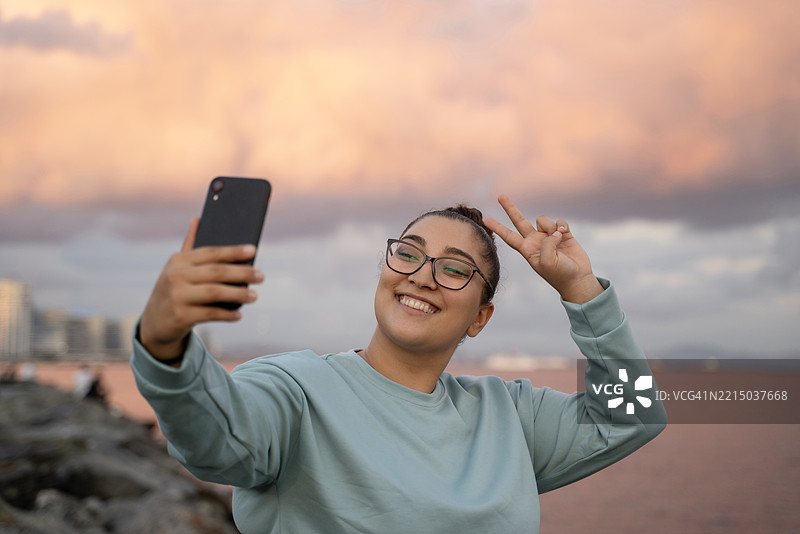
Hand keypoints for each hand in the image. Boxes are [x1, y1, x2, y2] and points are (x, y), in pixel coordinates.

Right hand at [138, 218, 263, 360]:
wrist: (155, 322)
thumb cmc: (174, 289)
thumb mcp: (178, 268)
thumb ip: (190, 245)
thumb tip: (198, 219)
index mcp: (179, 260)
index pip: (210, 252)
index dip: (233, 251)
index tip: (253, 250)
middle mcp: (176, 276)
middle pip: (216, 272)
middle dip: (242, 273)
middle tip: (261, 276)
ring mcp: (177, 296)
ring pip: (215, 292)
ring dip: (238, 294)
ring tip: (254, 296)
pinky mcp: (180, 316)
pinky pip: (210, 314)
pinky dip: (227, 314)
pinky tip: (239, 315)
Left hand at [484, 195, 602, 303]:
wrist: (577, 279)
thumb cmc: (559, 274)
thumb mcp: (547, 262)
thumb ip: (546, 244)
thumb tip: (553, 231)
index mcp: (527, 250)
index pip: (509, 236)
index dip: (497, 228)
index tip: (485, 219)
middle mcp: (535, 241)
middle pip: (519, 221)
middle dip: (510, 208)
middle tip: (500, 196)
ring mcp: (548, 236)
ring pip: (543, 219)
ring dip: (550, 226)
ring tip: (558, 239)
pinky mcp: (563, 233)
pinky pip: (559, 221)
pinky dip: (562, 225)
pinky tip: (565, 234)